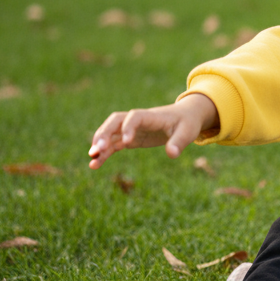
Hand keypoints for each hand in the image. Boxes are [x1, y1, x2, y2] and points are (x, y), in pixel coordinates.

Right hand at [88, 93, 217, 168]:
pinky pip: (114, 145)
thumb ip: (179, 142)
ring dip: (100, 145)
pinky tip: (95, 164)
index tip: (126, 142)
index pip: (134, 117)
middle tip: (96, 149)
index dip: (128, 127)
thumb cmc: (187, 123)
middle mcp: (137, 120)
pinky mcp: (130, 139)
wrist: (184, 117)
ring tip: (92, 160)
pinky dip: (104, 153)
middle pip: (115, 122)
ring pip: (110, 133)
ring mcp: (132, 129)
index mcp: (151, 116)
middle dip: (104, 134)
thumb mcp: (187, 132)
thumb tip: (172, 154)